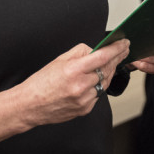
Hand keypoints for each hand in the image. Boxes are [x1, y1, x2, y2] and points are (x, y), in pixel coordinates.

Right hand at [15, 39, 130, 127]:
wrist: (29, 105)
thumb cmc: (41, 82)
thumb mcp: (59, 60)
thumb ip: (81, 52)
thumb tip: (96, 50)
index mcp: (74, 70)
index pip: (103, 56)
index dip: (117, 48)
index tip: (124, 43)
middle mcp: (81, 86)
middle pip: (107, 69)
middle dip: (117, 58)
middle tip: (123, 50)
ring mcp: (84, 99)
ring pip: (105, 82)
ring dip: (108, 72)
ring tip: (110, 63)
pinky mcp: (85, 109)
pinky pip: (98, 94)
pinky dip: (98, 86)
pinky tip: (94, 80)